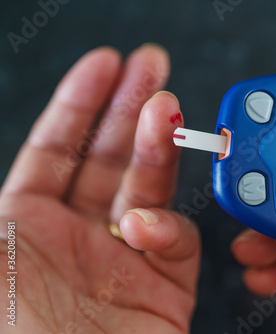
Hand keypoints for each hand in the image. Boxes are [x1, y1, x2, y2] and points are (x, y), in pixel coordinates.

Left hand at [0, 45, 199, 333]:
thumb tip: (23, 169)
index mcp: (26, 228)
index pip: (57, 148)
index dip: (80, 103)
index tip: (105, 65)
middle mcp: (77, 239)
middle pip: (108, 158)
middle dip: (130, 108)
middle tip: (151, 67)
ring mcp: (123, 261)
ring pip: (148, 188)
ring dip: (157, 146)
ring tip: (165, 108)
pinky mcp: (164, 289)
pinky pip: (172, 243)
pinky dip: (165, 226)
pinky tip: (147, 222)